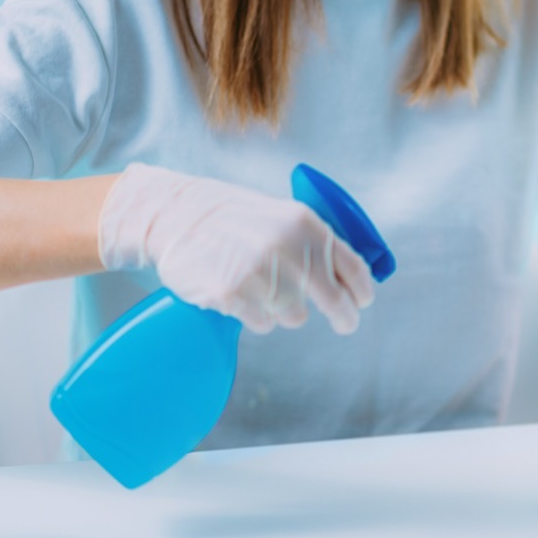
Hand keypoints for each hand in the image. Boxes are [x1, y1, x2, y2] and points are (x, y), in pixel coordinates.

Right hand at [96, 162, 373, 334]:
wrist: (175, 215)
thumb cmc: (232, 218)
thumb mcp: (281, 216)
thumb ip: (314, 242)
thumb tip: (348, 277)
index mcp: (304, 224)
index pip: (351, 265)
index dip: (362, 290)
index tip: (362, 302)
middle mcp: (286, 247)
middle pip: (333, 299)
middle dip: (343, 316)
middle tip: (345, 323)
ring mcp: (258, 272)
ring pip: (294, 316)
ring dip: (283, 309)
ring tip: (260, 286)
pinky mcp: (231, 295)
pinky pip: (263, 323)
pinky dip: (256, 316)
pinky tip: (241, 294)